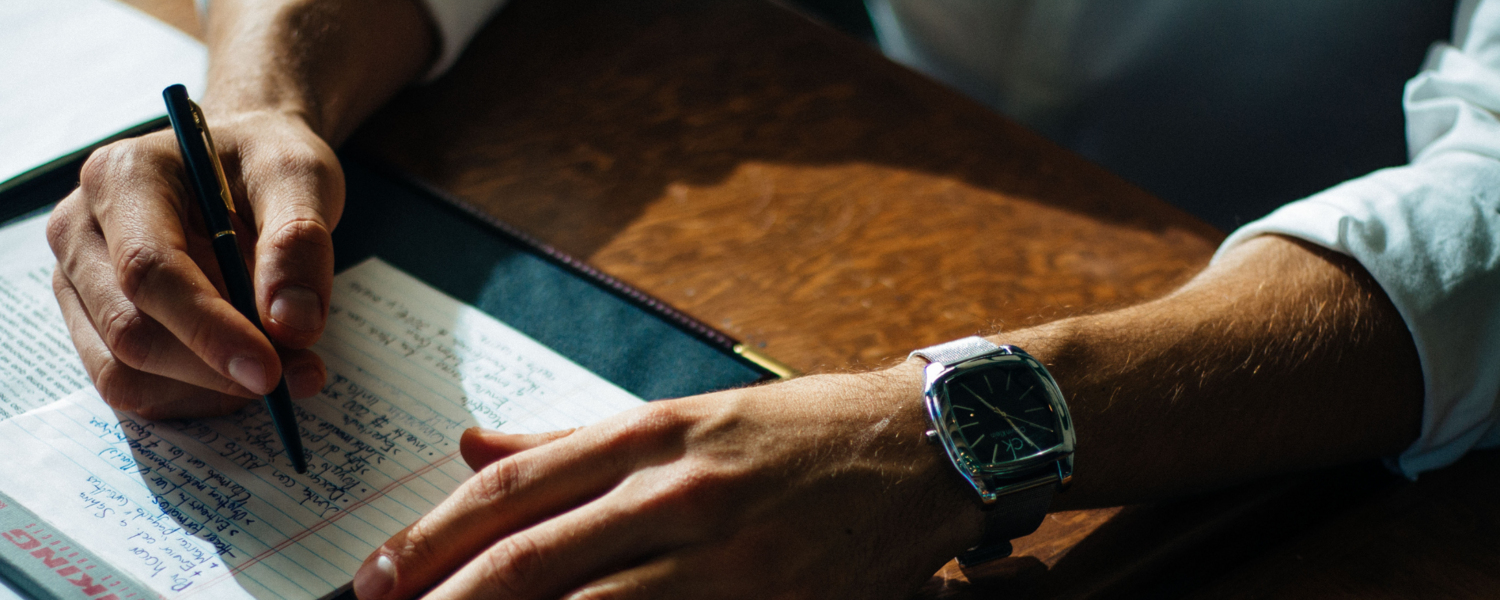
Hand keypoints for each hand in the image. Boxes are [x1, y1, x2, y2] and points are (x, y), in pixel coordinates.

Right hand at [47, 109, 342, 417]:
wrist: (242, 162)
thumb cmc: (264, 161)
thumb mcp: (300, 176)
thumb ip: (299, 242)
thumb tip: (292, 324)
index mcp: (123, 177)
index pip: (148, 270)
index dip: (209, 329)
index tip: (271, 369)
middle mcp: (81, 230)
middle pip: (130, 331)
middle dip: (217, 368)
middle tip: (301, 374)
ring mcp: (80, 282)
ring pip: (125, 372)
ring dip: (210, 390)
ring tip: (287, 367)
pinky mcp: (96, 322)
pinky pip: (135, 386)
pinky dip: (198, 396)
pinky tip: (245, 372)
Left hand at [352, 365, 984, 599]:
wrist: (922, 452)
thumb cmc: (799, 433)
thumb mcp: (688, 414)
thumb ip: (573, 438)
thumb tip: (470, 448)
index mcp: (654, 433)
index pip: (514, 486)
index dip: (430, 537)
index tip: (376, 579)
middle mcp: (679, 490)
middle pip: (530, 558)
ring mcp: (724, 557)